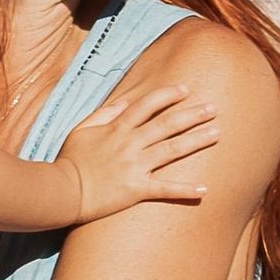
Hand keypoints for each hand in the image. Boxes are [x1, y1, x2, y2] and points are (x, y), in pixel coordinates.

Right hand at [63, 82, 219, 221]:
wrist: (62, 190)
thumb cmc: (70, 160)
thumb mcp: (82, 129)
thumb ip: (103, 114)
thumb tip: (123, 102)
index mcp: (117, 128)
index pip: (147, 105)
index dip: (168, 95)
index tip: (186, 90)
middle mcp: (130, 144)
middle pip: (167, 124)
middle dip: (192, 114)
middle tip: (214, 108)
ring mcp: (135, 166)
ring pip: (172, 150)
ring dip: (197, 141)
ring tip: (217, 133)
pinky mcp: (136, 190)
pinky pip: (165, 189)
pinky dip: (185, 190)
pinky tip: (205, 189)